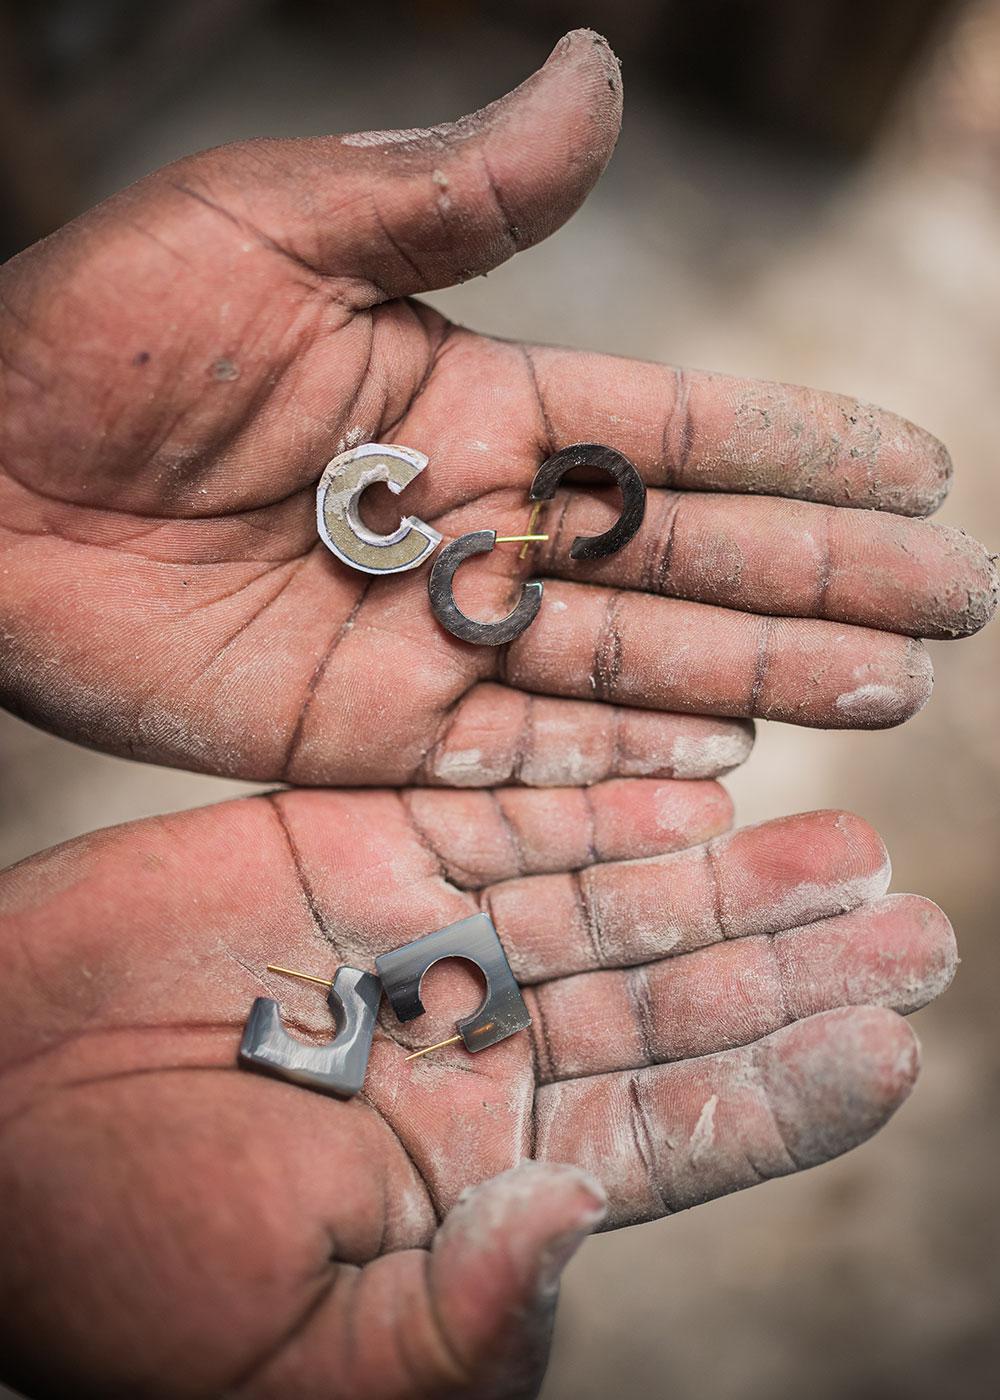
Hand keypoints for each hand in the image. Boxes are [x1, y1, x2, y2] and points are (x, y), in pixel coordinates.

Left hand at [0, 30, 993, 786]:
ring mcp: (431, 639)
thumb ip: (452, 187)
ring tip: (882, 686)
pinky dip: (620, 772)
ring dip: (759, 677)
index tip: (916, 467)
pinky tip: (726, 768)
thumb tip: (603, 71)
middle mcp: (477, 527)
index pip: (675, 432)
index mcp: (474, 399)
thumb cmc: (96, 339)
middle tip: (949, 604)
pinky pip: (521, 763)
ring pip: (628, 667)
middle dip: (820, 581)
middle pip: (682, 562)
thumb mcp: (274, 227)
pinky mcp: (371, 735)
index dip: (800, 451)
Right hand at [0, 780, 954, 1397]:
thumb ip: (453, 1325)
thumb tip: (578, 1229)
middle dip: (791, 964)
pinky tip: (696, 783)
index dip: (782, 1092)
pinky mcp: (364, 846)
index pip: (671, 1134)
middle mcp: (481, 1051)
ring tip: (847, 848)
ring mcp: (429, 941)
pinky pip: (503, 812)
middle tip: (913, 924)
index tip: (891, 1045)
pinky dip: (598, 795)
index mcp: (486, 1181)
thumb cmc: (116, 1276)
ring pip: (612, 898)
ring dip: (728, 874)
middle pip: (669, 1001)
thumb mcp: (294, 1361)